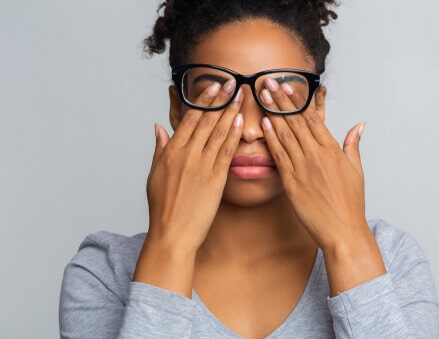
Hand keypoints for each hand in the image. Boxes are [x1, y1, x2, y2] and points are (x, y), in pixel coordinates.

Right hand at [134, 81, 243, 295]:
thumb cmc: (162, 207)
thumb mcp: (154, 175)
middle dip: (220, 99)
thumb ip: (159, 148)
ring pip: (218, 132)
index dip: (203, 100)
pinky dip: (234, 135)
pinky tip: (241, 121)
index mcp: (171, 152)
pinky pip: (226, 151)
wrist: (172, 233)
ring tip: (240, 95)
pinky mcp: (216, 179)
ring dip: (231, 112)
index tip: (213, 86)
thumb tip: (159, 127)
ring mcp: (202, 166)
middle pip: (206, 121)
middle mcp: (187, 154)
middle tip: (232, 82)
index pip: (189, 119)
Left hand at [260, 78, 385, 293]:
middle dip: (281, 100)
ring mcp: (303, 167)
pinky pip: (280, 156)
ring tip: (262, 96)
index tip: (286, 86)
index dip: (297, 100)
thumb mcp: (356, 170)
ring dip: (272, 113)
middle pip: (296, 121)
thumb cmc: (350, 203)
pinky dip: (271, 138)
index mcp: (332, 149)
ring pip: (285, 134)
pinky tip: (264, 124)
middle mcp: (316, 154)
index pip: (312, 118)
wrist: (343, 230)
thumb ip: (353, 145)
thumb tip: (359, 125)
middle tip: (268, 82)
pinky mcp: (292, 181)